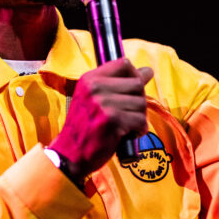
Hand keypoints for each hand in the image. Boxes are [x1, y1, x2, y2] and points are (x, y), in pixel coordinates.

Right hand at [50, 58, 153, 179]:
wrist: (70, 154)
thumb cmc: (84, 127)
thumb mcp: (93, 99)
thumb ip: (117, 84)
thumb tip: (148, 71)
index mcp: (90, 79)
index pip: (124, 63)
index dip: (134, 76)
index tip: (131, 91)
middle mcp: (96, 87)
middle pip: (137, 83)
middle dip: (139, 101)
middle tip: (129, 114)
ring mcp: (104, 103)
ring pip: (141, 103)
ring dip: (139, 117)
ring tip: (127, 126)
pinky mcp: (112, 120)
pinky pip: (140, 120)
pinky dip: (139, 130)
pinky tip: (129, 135)